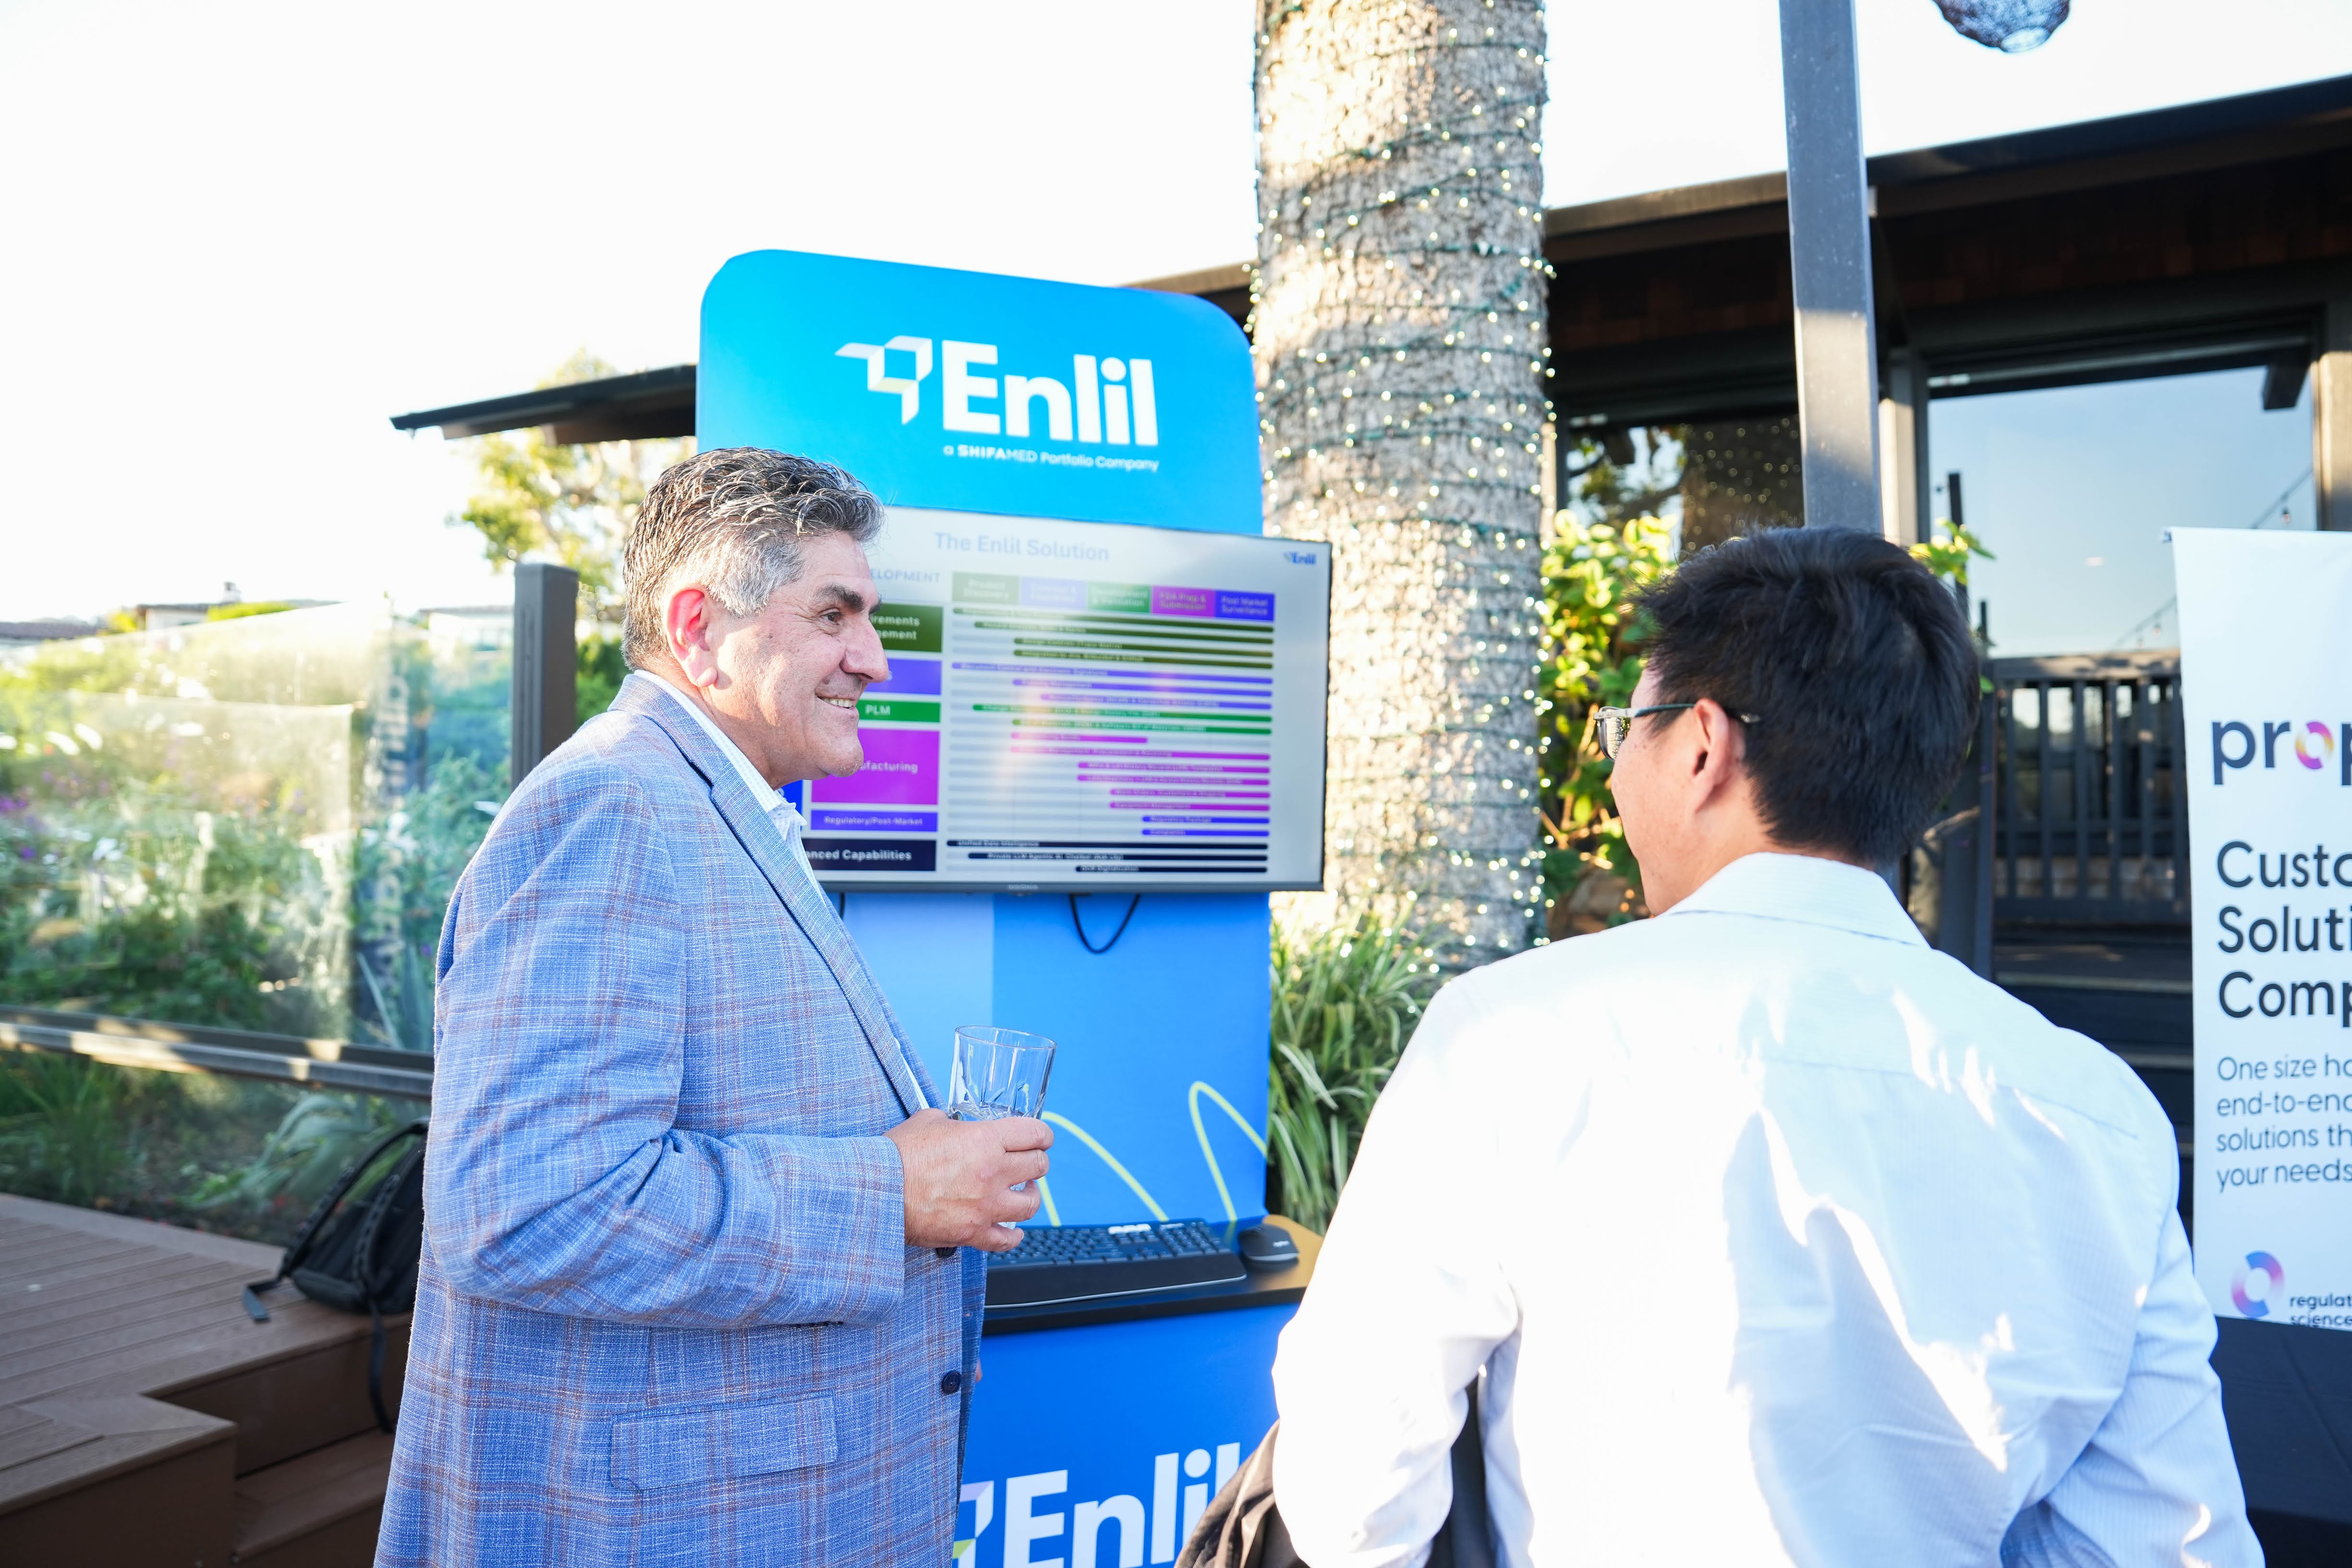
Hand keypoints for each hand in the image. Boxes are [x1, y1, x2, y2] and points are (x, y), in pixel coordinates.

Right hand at [886, 1108, 1052, 1252]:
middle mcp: (992, 1172)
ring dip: (1030, 1196)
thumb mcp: (928, 1121)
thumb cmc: (897, 1156)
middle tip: (1030, 1163)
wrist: (877, 1192)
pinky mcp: (973, 1233)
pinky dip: (1014, 1235)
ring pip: (1030, 1204)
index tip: (1041, 1138)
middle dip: (1037, 1162)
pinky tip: (1014, 1230)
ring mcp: (985, 1206)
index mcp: (985, 1140)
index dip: (1042, 1135)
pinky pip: (1007, 1239)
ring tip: (1024, 1193)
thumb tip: (956, 1127)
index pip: (1034, 1133)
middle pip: (1038, 1166)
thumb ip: (952, 1123)